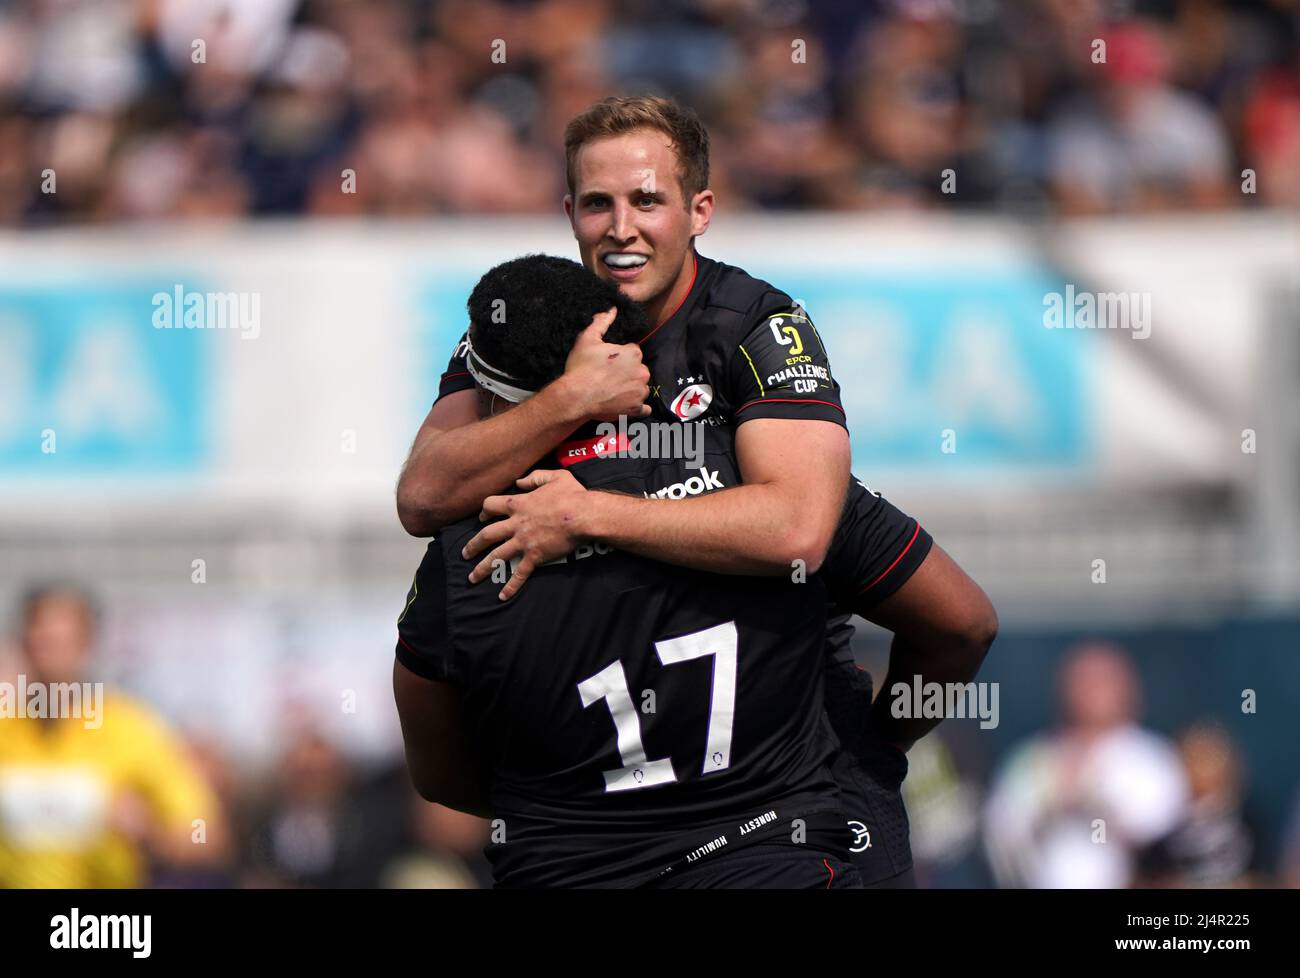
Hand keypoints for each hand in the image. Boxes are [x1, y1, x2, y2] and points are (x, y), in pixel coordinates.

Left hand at [463, 469, 591, 600]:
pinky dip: (511, 586)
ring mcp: (524, 541)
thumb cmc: (572, 495)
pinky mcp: (535, 556)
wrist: (583, 516)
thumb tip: (519, 482)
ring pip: (496, 556)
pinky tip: (502, 596)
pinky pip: (520, 573)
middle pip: (486, 535)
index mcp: (518, 504)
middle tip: (464, 553)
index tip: (481, 518)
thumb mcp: (555, 477)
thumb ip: (534, 478)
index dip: (484, 512)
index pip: (490, 505)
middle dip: (473, 545)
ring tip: (472, 577)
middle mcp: (516, 523)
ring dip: (482, 568)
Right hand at [560, 309, 652, 421]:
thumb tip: (612, 309)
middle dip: (628, 371)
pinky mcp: (636, 409)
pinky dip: (637, 406)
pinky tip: (625, 403)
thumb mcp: (587, 339)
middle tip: (609, 376)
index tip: (608, 361)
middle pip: (638, 369)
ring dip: (632, 388)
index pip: (633, 351)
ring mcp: (640, 393)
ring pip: (640, 387)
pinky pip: (644, 408)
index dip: (620, 356)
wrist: (576, 397)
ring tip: (613, 390)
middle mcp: (643, 373)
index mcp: (634, 354)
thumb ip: (602, 322)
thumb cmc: (581, 367)